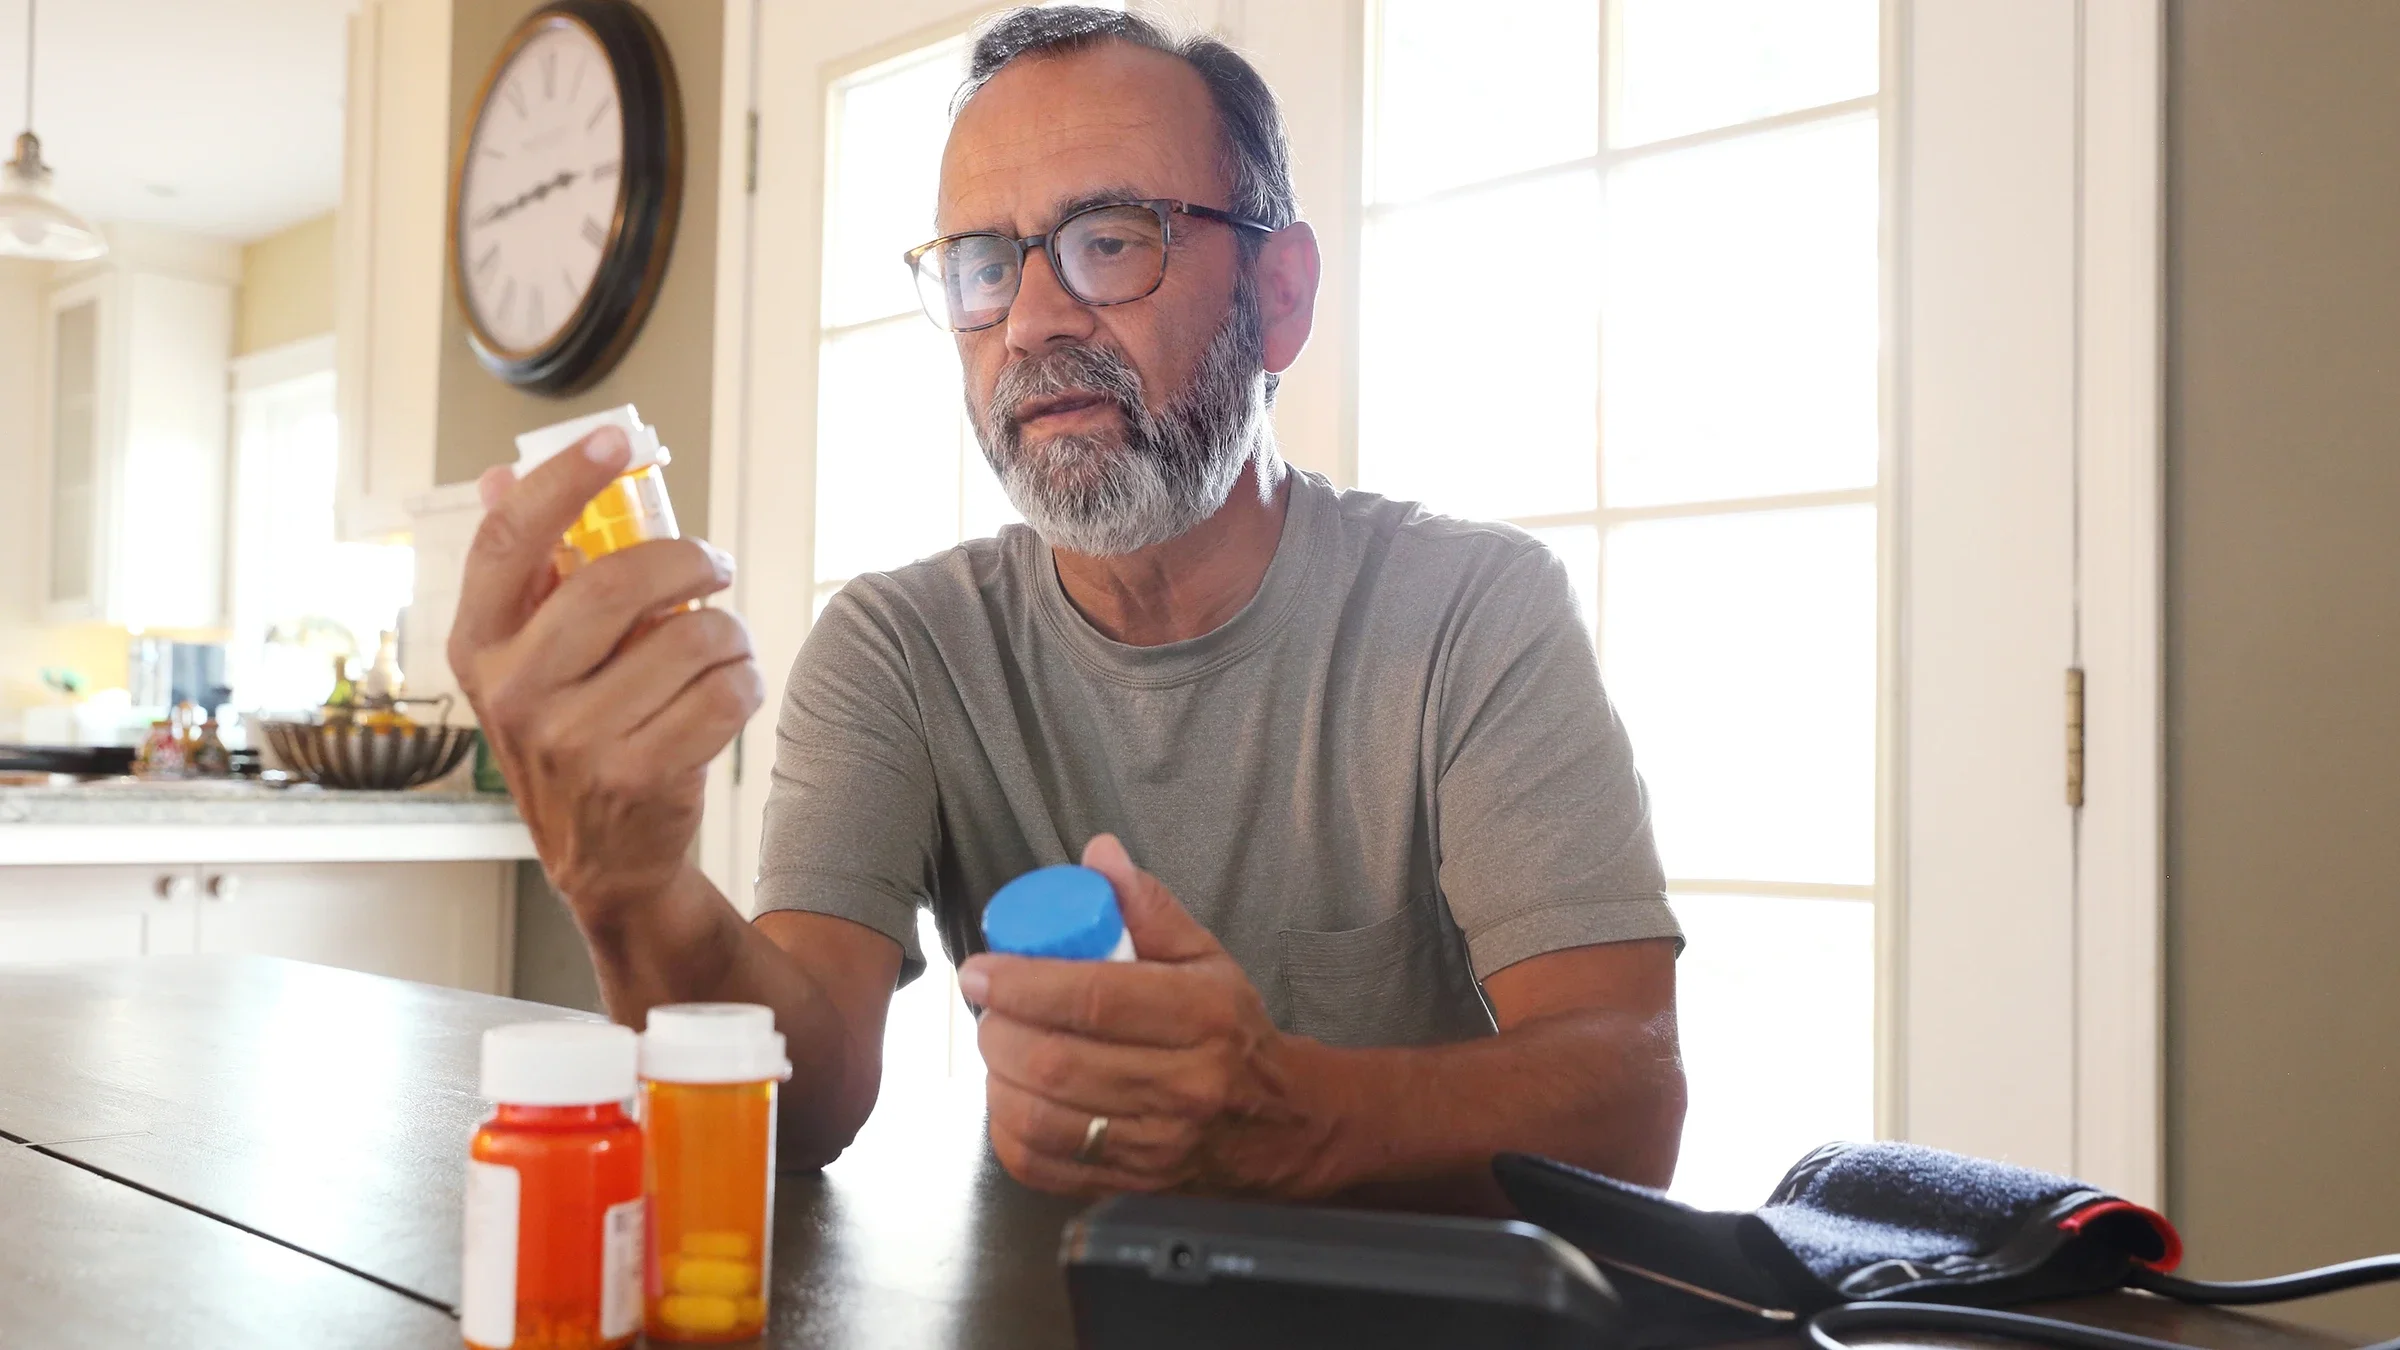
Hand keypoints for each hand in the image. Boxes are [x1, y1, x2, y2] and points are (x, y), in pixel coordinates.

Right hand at [447, 429, 763, 922]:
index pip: (509, 540)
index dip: (564, 480)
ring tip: (719, 646)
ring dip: (726, 631)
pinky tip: (728, 689)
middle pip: (616, 580)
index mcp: (480, 648)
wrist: (604, 860)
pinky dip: (744, 679)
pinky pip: (724, 690)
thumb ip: (529, 575)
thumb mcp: (530, 661)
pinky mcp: (637, 778)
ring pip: (689, 636)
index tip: (616, 441)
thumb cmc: (576, 736)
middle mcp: (513, 694)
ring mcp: (572, 741)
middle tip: (714, 563)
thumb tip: (504, 475)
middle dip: (688, 558)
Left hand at [960, 835, 1332, 1197]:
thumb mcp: (1205, 957)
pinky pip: (1041, 1165)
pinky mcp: (1130, 1186)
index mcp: (1203, 1017)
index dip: (1024, 984)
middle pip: (1057, 1063)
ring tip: (1001, 1047)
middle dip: (1001, 1031)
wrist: (1277, 1124)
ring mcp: (1156, 1147)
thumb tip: (1098, 854)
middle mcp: (1184, 1086)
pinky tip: (1014, 1096)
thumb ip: (1149, 906)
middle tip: (989, 1008)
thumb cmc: (1231, 1029)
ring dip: (998, 1078)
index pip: (1095, 999)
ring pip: (1041, 1118)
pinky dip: (1008, 1127)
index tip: (981, 970)